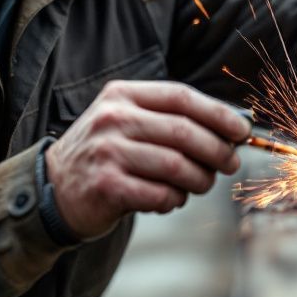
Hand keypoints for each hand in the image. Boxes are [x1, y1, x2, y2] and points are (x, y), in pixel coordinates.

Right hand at [44, 80, 251, 239]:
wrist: (55, 187)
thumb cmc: (106, 153)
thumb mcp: (127, 122)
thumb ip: (169, 120)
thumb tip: (230, 130)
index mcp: (122, 95)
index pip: (180, 97)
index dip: (218, 113)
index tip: (241, 130)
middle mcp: (113, 119)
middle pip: (184, 132)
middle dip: (217, 151)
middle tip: (229, 164)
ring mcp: (107, 152)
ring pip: (176, 166)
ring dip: (199, 180)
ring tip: (200, 185)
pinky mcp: (106, 186)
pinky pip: (160, 195)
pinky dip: (174, 200)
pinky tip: (169, 199)